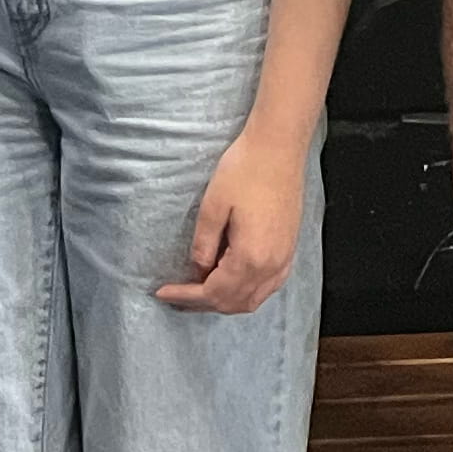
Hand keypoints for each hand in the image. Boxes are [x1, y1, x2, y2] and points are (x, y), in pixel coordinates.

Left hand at [156, 124, 310, 315]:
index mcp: (250, 258)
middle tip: (176, 296)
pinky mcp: (289, 250)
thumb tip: (198, 271)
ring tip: (199, 292)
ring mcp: (284, 259)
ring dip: (224, 301)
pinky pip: (268, 287)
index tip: (162, 293)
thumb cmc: (245, 170)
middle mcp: (271, 266)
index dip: (186, 296)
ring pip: (252, 299)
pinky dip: (246, 293)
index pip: (213, 292)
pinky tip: (231, 283)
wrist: (279, 147)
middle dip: (202, 303)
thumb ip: (203, 244)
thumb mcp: (213, 205)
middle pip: (233, 303)